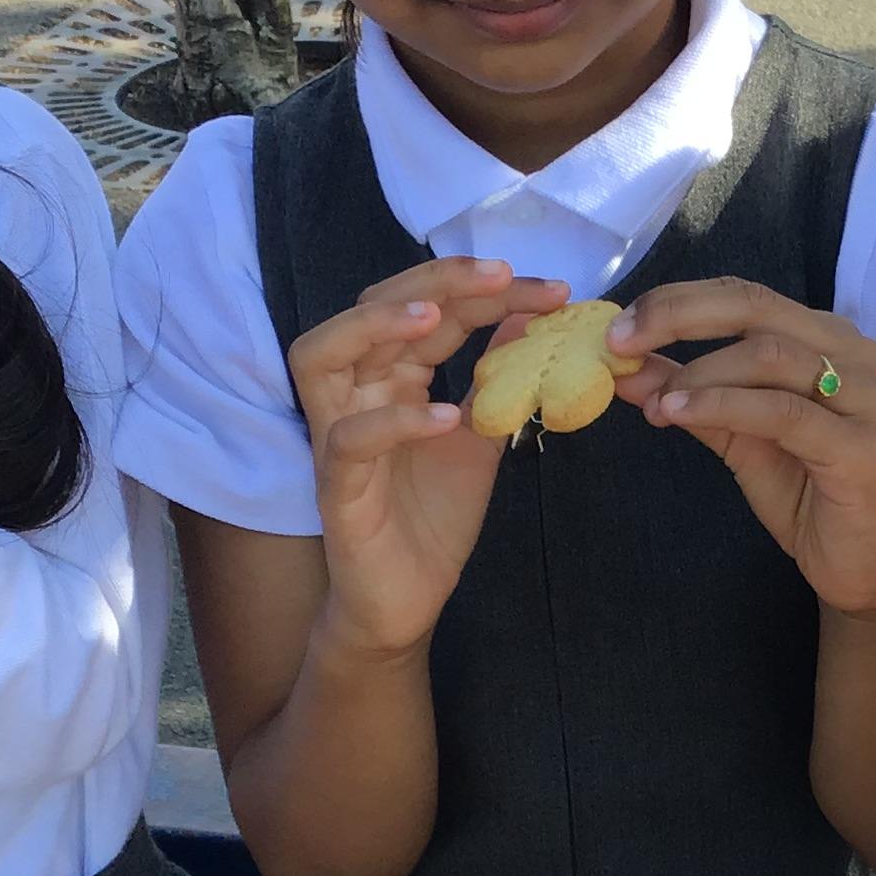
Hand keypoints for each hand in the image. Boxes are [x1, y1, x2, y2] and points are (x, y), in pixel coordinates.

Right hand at [291, 257, 571, 659]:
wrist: (405, 600)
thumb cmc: (433, 516)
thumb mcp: (480, 439)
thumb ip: (496, 382)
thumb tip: (528, 319)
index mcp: (391, 377)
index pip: (430, 310)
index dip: (486, 292)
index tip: (553, 291)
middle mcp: (356, 393)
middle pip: (372, 309)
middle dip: (437, 283)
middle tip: (503, 276)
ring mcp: (337, 437)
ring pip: (322, 357)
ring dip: (378, 328)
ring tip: (436, 317)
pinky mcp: (336, 489)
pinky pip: (348, 441)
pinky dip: (396, 422)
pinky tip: (447, 417)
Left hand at [610, 280, 875, 621]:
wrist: (863, 565)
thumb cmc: (806, 492)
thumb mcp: (735, 436)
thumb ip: (688, 396)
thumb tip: (623, 368)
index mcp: (826, 339)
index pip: (745, 296)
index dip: (677, 302)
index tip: (619, 328)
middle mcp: (853, 354)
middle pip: (755, 308)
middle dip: (677, 317)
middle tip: (620, 343)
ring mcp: (864, 397)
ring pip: (767, 358)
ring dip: (697, 375)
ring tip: (656, 405)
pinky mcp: (861, 446)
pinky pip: (781, 413)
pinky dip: (722, 407)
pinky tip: (679, 415)